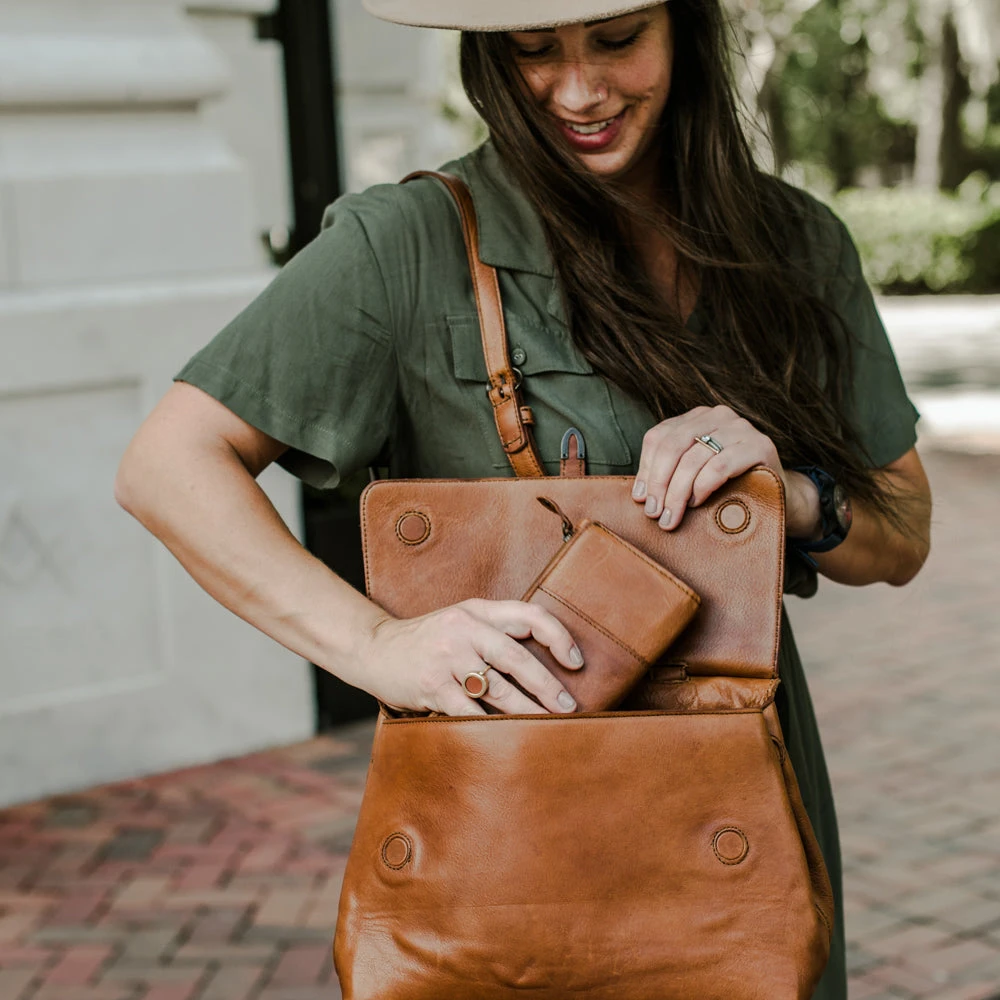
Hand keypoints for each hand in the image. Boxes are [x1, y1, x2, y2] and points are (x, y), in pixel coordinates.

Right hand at [357, 599, 583, 716]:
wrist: (374, 649)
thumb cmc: (427, 639)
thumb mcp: (460, 620)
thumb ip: (495, 630)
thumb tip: (546, 658)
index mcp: (477, 610)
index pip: (529, 615)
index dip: (558, 636)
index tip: (576, 662)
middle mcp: (464, 629)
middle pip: (516, 657)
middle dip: (547, 686)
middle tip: (569, 707)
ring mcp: (446, 657)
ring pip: (498, 689)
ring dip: (527, 712)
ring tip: (548, 726)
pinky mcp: (432, 685)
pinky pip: (469, 711)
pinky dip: (491, 727)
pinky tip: (508, 738)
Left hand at [631, 404, 820, 535]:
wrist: (777, 494)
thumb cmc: (728, 486)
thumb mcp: (694, 475)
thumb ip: (669, 475)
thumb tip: (639, 495)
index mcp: (696, 417)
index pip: (658, 437)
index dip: (645, 469)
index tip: (640, 500)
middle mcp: (718, 415)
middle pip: (672, 445)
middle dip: (659, 484)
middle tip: (655, 514)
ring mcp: (740, 427)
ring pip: (694, 458)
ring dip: (677, 492)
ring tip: (672, 516)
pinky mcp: (759, 446)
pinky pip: (720, 466)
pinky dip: (703, 487)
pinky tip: (697, 502)